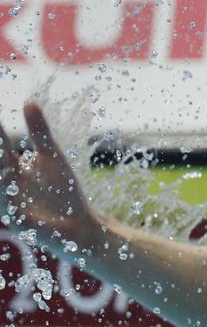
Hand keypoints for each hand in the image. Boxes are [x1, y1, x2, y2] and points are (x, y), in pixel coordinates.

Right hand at [0, 101, 95, 256]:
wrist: (79, 224)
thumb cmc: (63, 191)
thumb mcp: (51, 156)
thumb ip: (38, 131)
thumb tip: (28, 101)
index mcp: (9, 167)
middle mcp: (4, 183)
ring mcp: (8, 202)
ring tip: (1, 155)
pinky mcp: (18, 220)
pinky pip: (7, 206)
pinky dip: (4, 195)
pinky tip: (7, 179)